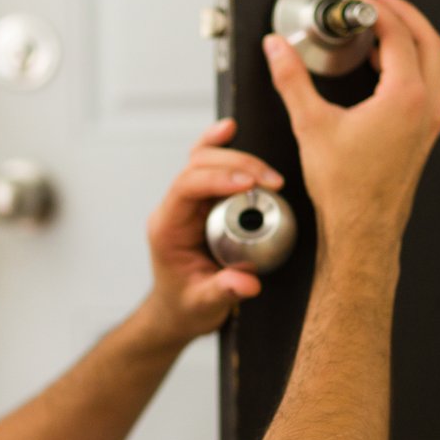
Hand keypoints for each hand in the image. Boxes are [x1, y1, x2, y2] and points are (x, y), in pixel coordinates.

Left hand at [137, 117, 282, 343]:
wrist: (177, 310)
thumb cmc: (185, 306)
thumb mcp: (203, 305)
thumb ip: (223, 292)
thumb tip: (248, 283)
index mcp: (167, 227)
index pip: (186, 187)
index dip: (217, 178)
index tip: (250, 184)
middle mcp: (174, 208)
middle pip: (198, 165)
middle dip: (237, 166)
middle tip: (273, 182)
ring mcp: (187, 202)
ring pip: (205, 159)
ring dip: (240, 159)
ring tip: (272, 176)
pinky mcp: (201, 201)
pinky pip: (208, 166)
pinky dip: (219, 148)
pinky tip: (228, 129)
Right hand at [265, 0, 439, 254]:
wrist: (362, 229)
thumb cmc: (345, 189)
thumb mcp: (311, 125)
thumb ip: (291, 79)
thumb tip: (277, 49)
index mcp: (405, 98)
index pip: (399, 36)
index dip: (378, 13)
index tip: (361, 5)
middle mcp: (426, 107)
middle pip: (430, 42)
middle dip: (406, 16)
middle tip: (382, 5)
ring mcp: (430, 123)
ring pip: (439, 65)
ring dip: (418, 41)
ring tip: (388, 33)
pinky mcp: (425, 136)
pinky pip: (433, 87)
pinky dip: (418, 67)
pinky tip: (390, 74)